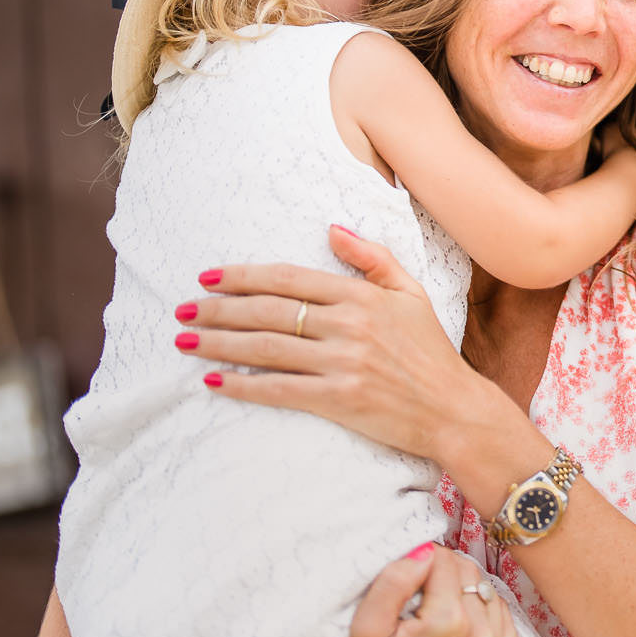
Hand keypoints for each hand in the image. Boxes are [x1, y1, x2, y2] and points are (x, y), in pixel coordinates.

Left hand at [180, 224, 497, 461]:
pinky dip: (242, 385)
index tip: (209, 277)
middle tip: (182, 309)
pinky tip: (214, 381)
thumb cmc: (431, 350)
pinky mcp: (338, 399)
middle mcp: (349, 325)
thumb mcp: (411, 293)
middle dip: (219, 309)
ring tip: (185, 340)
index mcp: (362, 296)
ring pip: (266, 348)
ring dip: (218, 343)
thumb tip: (332, 229)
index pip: (290, 279)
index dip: (244, 276)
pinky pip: (279, 389)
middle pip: (269, 312)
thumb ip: (372, 259)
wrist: (453, 407)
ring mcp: (342, 363)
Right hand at [332, 544, 519, 636]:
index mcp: (446, 623)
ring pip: (492, 598)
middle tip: (422, 593)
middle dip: (446, 576)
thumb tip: (424, 551)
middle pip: (472, 576)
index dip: (425, 560)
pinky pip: (506, 629)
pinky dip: (487, 621)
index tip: (412, 573)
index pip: (446, 560)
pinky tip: (462, 630)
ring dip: (469, 597)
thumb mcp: (364, 634)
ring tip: (440, 612)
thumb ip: (393, 583)